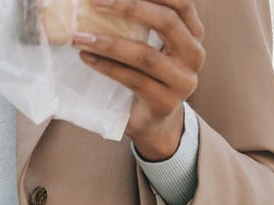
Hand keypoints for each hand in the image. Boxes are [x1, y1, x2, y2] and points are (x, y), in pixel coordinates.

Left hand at [71, 0, 204, 159]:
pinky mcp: (165, 102)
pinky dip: (107, 67)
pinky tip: (87, 58)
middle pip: (167, 22)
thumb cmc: (146, 76)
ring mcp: (182, 81)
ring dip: (109, 43)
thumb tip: (101, 1)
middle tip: (96, 2)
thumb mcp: (149, 45)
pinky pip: (133, 80)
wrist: (154, 122)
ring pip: (146, 55)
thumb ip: (139, 24)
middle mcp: (194, 55)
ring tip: (80, 37)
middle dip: (129, 7)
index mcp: (192, 34)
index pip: (181, 3)